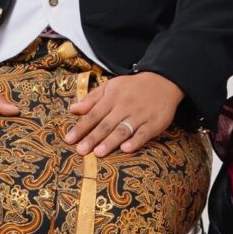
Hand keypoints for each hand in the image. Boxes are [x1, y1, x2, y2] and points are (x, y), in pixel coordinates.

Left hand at [64, 70, 182, 155]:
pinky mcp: (154, 123)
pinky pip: (144, 133)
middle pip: (106, 124)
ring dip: (111, 141)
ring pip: (123, 129)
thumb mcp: (111, 86)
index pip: (94, 114)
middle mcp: (125, 106)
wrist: (163, 81)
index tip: (69, 139)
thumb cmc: (132, 87)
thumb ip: (92, 98)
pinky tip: (126, 149)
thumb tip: (73, 109)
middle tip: (80, 151)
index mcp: (112, 97)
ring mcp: (140, 115)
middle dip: (92, 138)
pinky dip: (135, 141)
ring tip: (98, 153)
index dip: (81, 127)